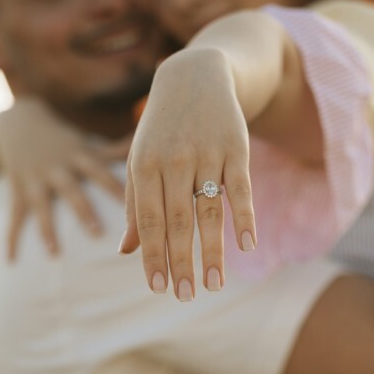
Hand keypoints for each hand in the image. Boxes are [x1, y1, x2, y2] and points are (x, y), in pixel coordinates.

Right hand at [0, 100, 126, 259]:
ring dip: (48, 230)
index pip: (101, 173)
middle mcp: (57, 169)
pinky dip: (11, 240)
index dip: (116, 189)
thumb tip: (148, 144)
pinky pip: (14, 218)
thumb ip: (117, 150)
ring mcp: (35, 181)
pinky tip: (11, 262)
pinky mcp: (18, 191)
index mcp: (78, 157)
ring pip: (42, 207)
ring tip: (55, 254)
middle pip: (73, 191)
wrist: (16, 122)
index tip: (134, 208)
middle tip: (98, 233)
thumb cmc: (64, 140)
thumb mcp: (88, 143)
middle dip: (84, 212)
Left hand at [119, 49, 256, 299]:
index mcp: (144, 166)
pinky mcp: (236, 148)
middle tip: (186, 296)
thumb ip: (136, 206)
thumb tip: (126, 252)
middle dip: (182, 263)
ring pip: (210, 211)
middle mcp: (174, 161)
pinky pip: (241, 189)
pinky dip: (245, 217)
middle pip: (179, 222)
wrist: (194, 76)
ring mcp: (206, 154)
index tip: (158, 288)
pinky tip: (247, 246)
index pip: (149, 221)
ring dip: (214, 252)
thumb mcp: (139, 160)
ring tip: (215, 285)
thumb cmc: (160, 129)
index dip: (153, 256)